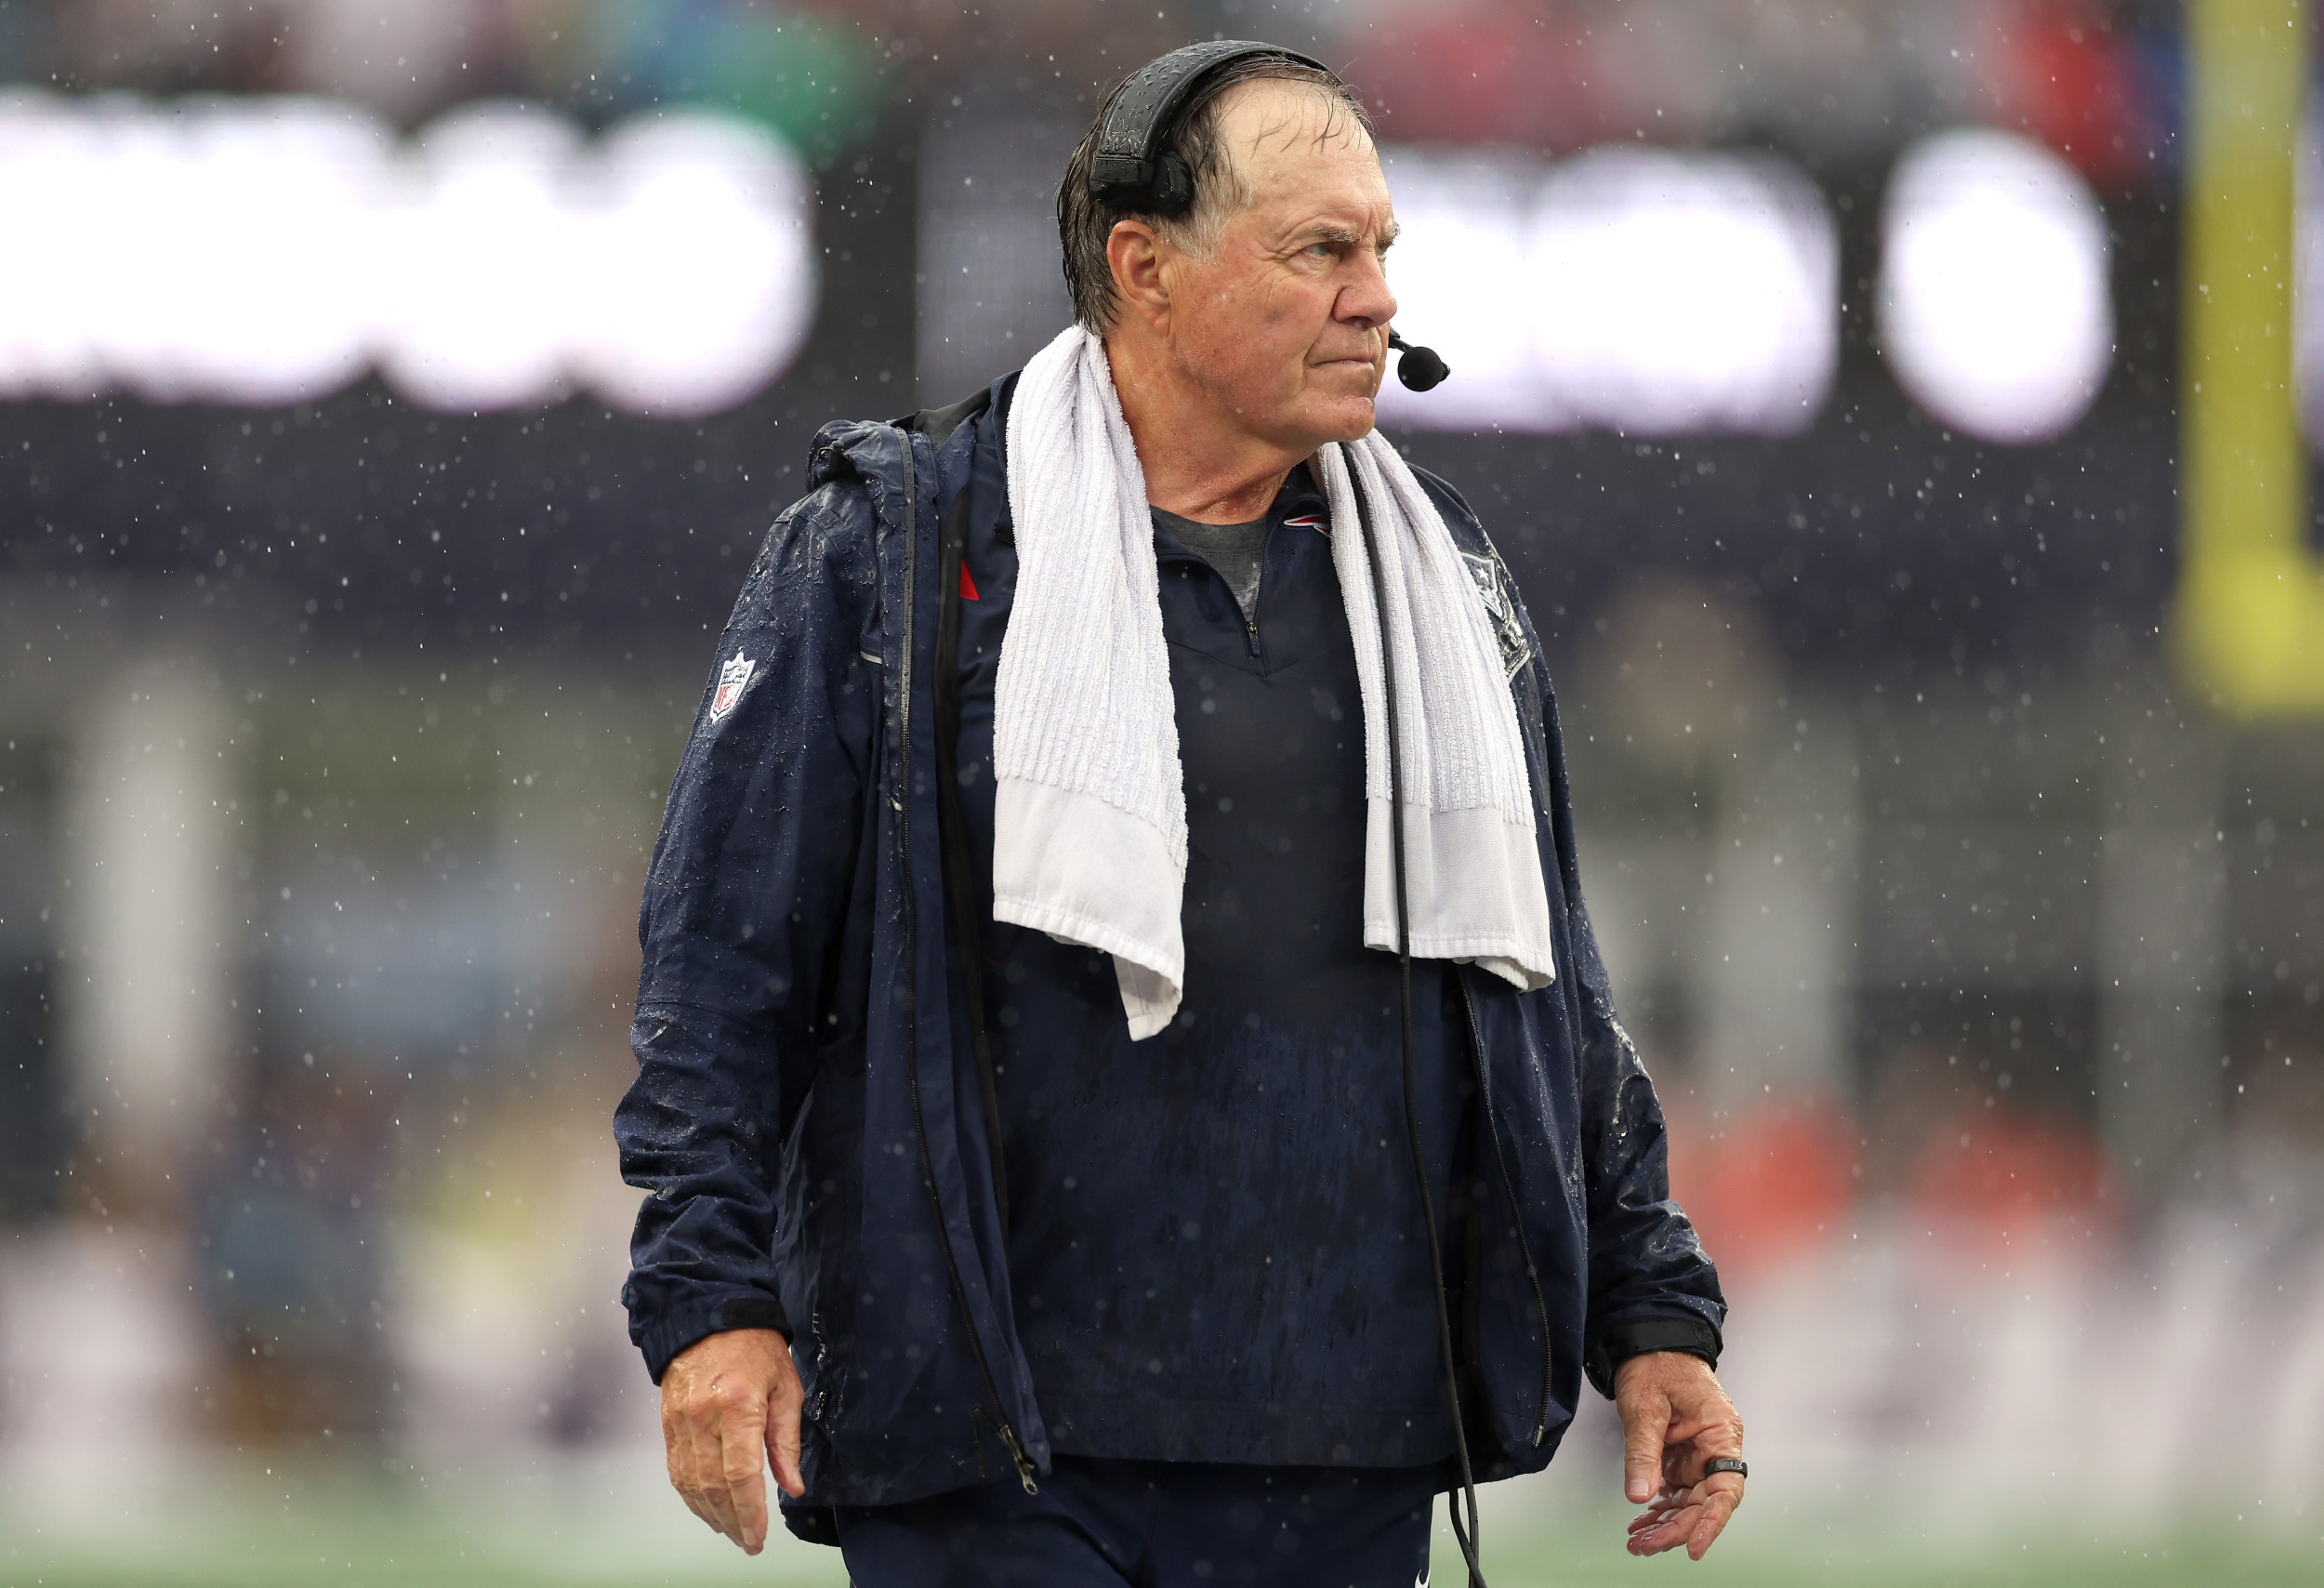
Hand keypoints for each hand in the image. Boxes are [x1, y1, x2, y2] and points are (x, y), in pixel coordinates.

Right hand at [660, 1327, 804, 1554]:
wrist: (709, 1315)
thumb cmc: (755, 1347)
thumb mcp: (786, 1386)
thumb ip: (787, 1439)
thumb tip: (793, 1485)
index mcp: (738, 1405)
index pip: (742, 1473)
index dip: (751, 1512)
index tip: (759, 1537)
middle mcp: (704, 1417)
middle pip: (714, 1486)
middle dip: (733, 1522)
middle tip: (750, 1542)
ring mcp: (681, 1422)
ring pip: (691, 1484)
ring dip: (712, 1515)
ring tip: (732, 1532)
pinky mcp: (668, 1424)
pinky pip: (677, 1470)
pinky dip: (691, 1496)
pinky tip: (708, 1509)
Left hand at [1614, 1350, 1743, 1560]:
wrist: (1648, 1343)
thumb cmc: (1657, 1363)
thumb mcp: (1645, 1406)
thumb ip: (1643, 1451)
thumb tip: (1640, 1494)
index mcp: (1720, 1431)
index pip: (1725, 1488)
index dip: (1711, 1522)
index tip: (1693, 1546)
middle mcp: (1714, 1447)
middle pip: (1703, 1502)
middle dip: (1676, 1528)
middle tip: (1646, 1545)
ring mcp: (1697, 1454)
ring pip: (1688, 1501)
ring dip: (1665, 1524)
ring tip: (1638, 1541)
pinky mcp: (1680, 1456)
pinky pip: (1674, 1491)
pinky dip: (1658, 1508)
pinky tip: (1641, 1523)